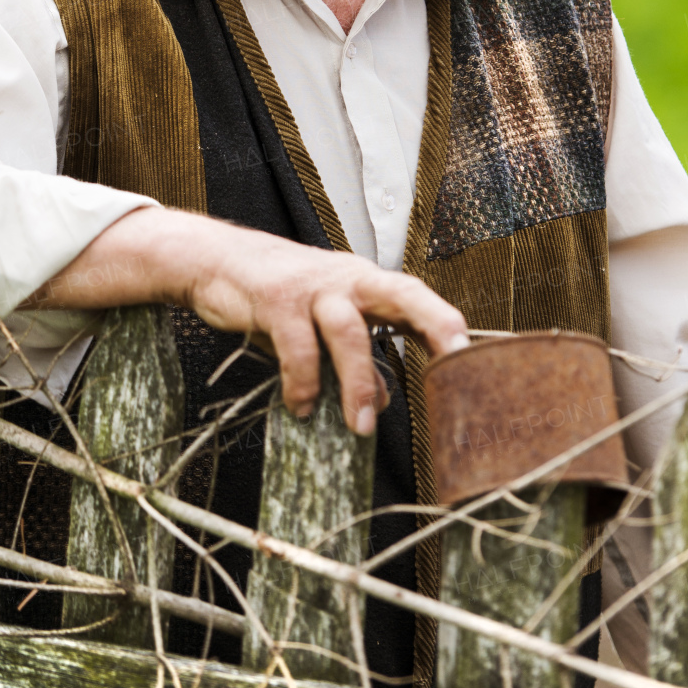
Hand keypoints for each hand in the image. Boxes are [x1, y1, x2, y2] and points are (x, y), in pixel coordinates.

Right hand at [27, 207, 469, 435]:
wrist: (216, 261)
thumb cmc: (280, 297)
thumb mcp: (322, 326)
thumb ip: (356, 358)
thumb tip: (382, 403)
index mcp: (365, 283)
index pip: (415, 297)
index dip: (445, 322)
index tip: (472, 356)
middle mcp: (346, 278)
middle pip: (400, 292)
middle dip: (432, 321)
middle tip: (452, 360)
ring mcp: (312, 286)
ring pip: (348, 330)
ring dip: (358, 381)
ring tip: (359, 426)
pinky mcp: (275, 299)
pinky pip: (297, 346)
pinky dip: (302, 382)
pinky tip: (301, 406)